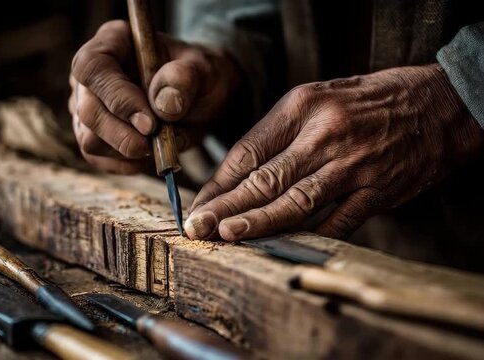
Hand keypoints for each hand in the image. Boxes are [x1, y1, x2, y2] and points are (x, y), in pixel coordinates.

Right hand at [69, 20, 239, 173]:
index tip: (149, 124)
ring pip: (89, 139)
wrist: (199, 98)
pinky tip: (149, 155)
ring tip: (158, 146)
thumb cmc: (197, 76)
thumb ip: (185, 79)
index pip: (93, 69)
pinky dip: (125, 164)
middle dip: (122, 135)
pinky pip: (97, 157)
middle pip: (87, 110)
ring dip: (125, 151)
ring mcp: (86, 105)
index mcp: (112, 41)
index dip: (117, 99)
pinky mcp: (91, 134)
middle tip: (153, 146)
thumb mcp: (203, 70)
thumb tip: (163, 105)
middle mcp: (91, 74)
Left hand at [184, 64, 483, 240]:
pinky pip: (335, 223)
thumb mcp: (317, 97)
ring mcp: (352, 167)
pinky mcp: (377, 193)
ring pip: (295, 203)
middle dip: (226, 208)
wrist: (437, 105)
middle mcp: (324, 136)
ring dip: (258, 225)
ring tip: (226, 237)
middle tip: (196, 228)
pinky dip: (304, 238)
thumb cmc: (368, 101)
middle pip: (264, 180)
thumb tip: (237, 174)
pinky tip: (278, 249)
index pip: (248, 151)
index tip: (198, 204)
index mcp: (303, 107)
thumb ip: (279, 133)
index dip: (219, 183)